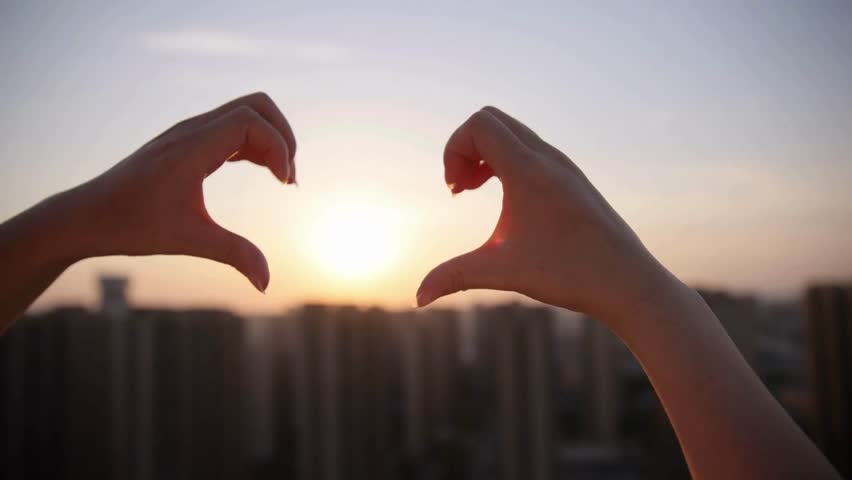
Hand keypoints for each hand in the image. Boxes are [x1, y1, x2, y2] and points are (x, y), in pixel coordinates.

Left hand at [67, 92, 296, 291]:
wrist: (87, 216)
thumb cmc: (131, 225)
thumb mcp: (188, 240)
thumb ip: (234, 255)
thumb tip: (266, 283)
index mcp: (192, 147)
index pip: (251, 120)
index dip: (278, 146)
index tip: (284, 184)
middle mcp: (192, 131)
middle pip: (256, 105)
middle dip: (283, 135)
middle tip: (287, 176)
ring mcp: (190, 133)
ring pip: (246, 113)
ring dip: (271, 139)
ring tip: (281, 178)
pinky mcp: (189, 143)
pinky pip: (233, 129)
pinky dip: (256, 145)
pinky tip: (263, 172)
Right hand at [417, 107, 669, 322]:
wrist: (628, 283)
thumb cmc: (568, 274)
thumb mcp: (502, 272)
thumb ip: (453, 278)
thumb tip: (418, 298)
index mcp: (529, 170)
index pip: (479, 124)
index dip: (453, 149)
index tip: (455, 192)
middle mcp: (548, 158)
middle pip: (491, 119)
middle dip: (464, 148)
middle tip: (460, 189)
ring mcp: (563, 166)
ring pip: (512, 132)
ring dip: (485, 154)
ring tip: (475, 192)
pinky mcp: (572, 179)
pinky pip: (529, 149)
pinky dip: (506, 162)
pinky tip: (506, 202)